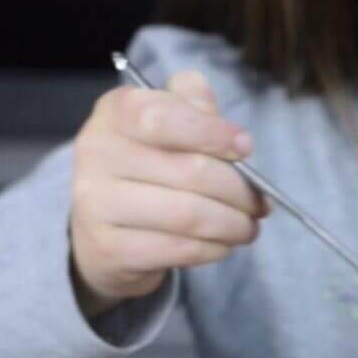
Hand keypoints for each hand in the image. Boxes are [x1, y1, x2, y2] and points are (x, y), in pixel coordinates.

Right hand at [69, 69, 267, 312]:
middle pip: (191, 171)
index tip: (246, 148)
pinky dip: (214, 248)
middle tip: (260, 202)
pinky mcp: (110, 248)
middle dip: (239, 190)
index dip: (212, 132)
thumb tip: (234, 135)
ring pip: (189, 215)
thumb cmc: (147, 166)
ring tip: (248, 226)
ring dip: (233, 224)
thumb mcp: (167, 122)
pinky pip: (180, 249)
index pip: (162, 117)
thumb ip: (196, 108)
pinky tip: (223, 244)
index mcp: (113, 112)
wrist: (102, 227)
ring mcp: (97, 204)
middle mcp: (96, 154)